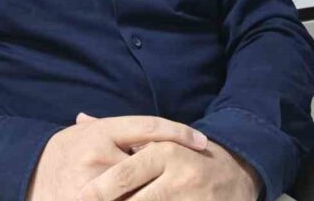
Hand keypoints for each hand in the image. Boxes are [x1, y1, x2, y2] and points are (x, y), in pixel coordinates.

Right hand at [26, 114, 207, 200]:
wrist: (27, 174)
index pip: (149, 127)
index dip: (179, 134)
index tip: (203, 142)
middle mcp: (97, 156)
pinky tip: (162, 200)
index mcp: (101, 132)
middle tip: (203, 171)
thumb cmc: (63, 153)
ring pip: (140, 191)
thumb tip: (162, 135)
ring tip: (189, 194)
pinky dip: (143, 200)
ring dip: (162, 192)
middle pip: (150, 163)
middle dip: (175, 170)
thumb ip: (119, 132)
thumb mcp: (89, 134)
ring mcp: (91, 185)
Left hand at [75, 137, 261, 200]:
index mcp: (165, 152)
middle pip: (134, 200)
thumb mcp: (158, 140)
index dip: (98, 191)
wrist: (236, 173)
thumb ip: (119, 133)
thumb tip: (80, 120)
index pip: (124, 174)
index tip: (77, 198)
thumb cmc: (186, 155)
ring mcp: (192, 200)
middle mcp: (180, 176)